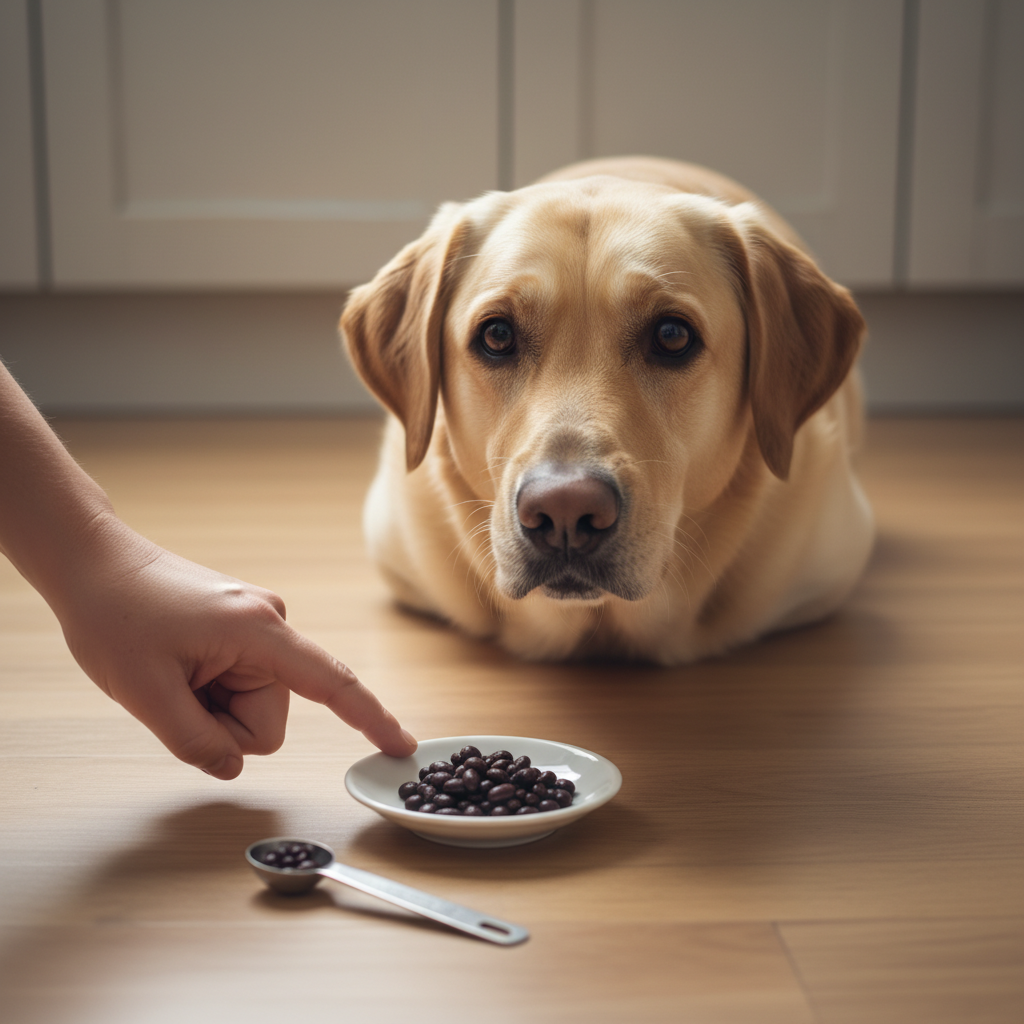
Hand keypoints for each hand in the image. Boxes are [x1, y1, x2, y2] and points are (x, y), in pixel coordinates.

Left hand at [53, 516, 415, 778]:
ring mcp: (259, 626)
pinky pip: (242, 685)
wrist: (94, 563)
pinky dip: (210, 692)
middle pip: (270, 716)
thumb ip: (195, 742)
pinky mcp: (244, 630)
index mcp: (259, 632)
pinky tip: (178, 667)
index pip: (331, 684)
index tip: (401, 747)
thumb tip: (233, 766)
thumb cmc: (115, 615)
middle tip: (173, 696)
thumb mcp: (145, 694)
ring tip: (172, 675)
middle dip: (223, 724)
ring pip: (254, 706)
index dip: (369, 719)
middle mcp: (271, 624)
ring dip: (213, 708)